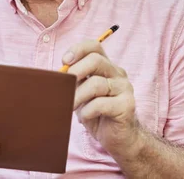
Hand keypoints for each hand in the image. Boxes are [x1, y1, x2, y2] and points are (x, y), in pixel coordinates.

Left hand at [63, 40, 140, 157]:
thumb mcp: (82, 93)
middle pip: (96, 60)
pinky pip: (100, 104)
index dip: (78, 49)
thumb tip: (56, 73)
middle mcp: (118, 74)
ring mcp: (125, 89)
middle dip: (75, 71)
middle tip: (64, 86)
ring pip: (96, 84)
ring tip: (72, 107)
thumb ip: (74, 80)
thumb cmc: (97, 113)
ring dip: (77, 96)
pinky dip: (87, 111)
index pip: (95, 46)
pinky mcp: (127, 106)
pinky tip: (85, 117)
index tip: (64, 62)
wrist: (118, 138)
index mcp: (107, 67)